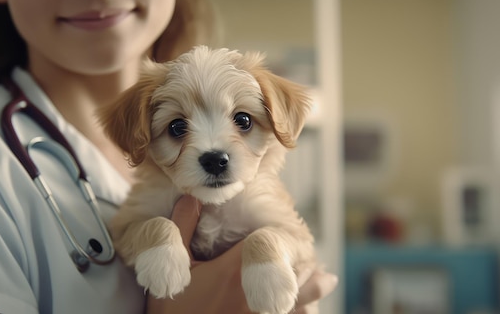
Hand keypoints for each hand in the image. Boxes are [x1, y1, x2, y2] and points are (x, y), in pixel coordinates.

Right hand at [146, 195, 337, 313]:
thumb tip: (192, 197)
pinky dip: (301, 311)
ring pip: (295, 300)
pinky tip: (309, 309)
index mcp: (233, 272)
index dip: (282, 240)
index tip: (295, 234)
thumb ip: (183, 229)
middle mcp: (253, 295)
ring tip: (326, 279)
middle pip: (290, 274)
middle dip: (303, 263)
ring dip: (311, 288)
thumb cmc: (172, 308)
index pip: (268, 248)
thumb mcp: (173, 266)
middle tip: (316, 255)